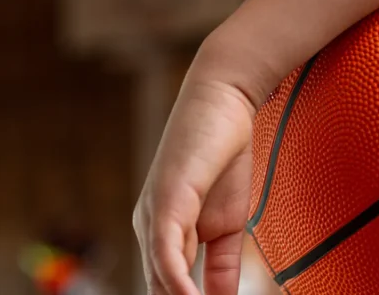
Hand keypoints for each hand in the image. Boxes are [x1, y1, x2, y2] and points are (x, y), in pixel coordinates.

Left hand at [134, 76, 257, 294]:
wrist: (225, 102)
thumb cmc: (224, 156)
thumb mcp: (229, 222)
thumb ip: (222, 265)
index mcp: (164, 234)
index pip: (165, 290)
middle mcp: (150, 227)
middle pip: (157, 290)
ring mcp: (153, 213)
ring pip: (158, 277)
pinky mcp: (165, 199)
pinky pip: (165, 250)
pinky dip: (176, 279)